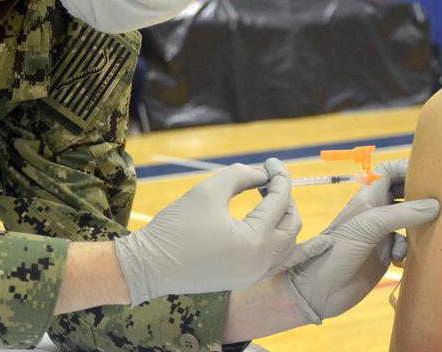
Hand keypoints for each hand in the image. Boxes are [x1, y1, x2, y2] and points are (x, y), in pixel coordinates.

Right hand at [114, 158, 300, 305]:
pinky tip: (265, 225)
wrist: (148, 266)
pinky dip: (277, 241)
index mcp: (255, 241)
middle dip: (285, 199)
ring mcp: (253, 275)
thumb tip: (263, 174)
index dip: (279, 177)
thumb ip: (241, 175)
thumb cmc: (176, 226)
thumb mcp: (209, 190)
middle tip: (268, 181)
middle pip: (292, 225)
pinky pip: (274, 261)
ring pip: (287, 246)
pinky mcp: (243, 280)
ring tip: (267, 201)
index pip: (281, 202)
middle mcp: (261, 262)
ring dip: (284, 221)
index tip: (271, 161)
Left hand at [283, 160, 439, 323]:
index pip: (387, 172)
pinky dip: (409, 248)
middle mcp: (376, 213)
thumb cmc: (339, 251)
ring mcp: (381, 234)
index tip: (427, 174)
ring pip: (407, 220)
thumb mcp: (369, 225)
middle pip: (402, 194)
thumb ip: (401, 213)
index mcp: (368, 198)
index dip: (405, 168)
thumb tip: (435, 205)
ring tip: (432, 227)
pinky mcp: (384, 255)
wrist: (322, 290)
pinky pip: (405, 245)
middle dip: (419, 195)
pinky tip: (402, 258)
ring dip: (419, 224)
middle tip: (440, 200)